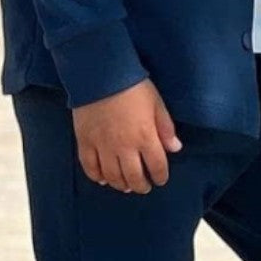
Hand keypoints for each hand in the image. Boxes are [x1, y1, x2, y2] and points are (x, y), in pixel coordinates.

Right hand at [72, 78, 182, 192]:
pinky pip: (90, 167)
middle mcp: (124, 147)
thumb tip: (175, 149)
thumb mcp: (157, 103)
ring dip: (121, 185)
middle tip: (143, 186)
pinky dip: (96, 176)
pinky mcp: (85, 142)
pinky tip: (102, 178)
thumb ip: (166, 128)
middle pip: (134, 178)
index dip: (160, 177)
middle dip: (141, 186)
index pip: (157, 167)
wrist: (99, 73)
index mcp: (145, 137)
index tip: (160, 179)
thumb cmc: (132, 85)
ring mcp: (102, 146)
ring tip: (125, 186)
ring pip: (112, 177)